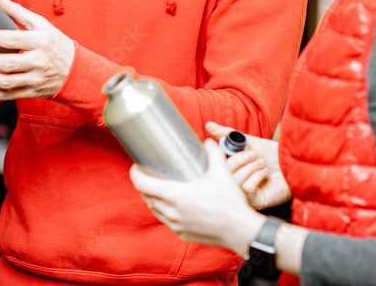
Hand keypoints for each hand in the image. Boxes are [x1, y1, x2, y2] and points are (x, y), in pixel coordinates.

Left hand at [0, 0, 75, 99]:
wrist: (75, 70)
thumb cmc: (55, 43)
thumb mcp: (41, 24)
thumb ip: (18, 11)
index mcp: (41, 41)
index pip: (13, 39)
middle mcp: (38, 61)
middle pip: (7, 63)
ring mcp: (35, 79)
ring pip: (5, 82)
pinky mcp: (31, 92)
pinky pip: (7, 95)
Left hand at [129, 140, 266, 255]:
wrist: (240, 230)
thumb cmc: (229, 202)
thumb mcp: (221, 172)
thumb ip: (213, 153)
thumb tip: (208, 141)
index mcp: (175, 195)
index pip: (142, 184)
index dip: (135, 173)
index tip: (136, 166)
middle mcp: (171, 212)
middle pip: (146, 197)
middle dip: (145, 185)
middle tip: (150, 174)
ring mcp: (176, 225)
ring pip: (155, 210)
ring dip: (154, 199)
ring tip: (161, 189)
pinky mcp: (182, 234)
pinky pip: (167, 222)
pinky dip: (166, 212)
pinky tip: (175, 206)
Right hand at [207, 122, 290, 209]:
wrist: (293, 163)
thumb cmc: (273, 154)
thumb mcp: (248, 141)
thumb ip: (227, 134)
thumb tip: (208, 125)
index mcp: (230, 170)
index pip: (214, 165)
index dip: (219, 155)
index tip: (225, 148)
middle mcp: (235, 183)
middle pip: (222, 174)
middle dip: (238, 160)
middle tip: (253, 154)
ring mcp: (244, 193)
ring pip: (234, 181)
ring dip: (249, 168)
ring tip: (261, 163)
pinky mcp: (254, 201)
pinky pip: (246, 189)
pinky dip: (256, 177)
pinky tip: (265, 173)